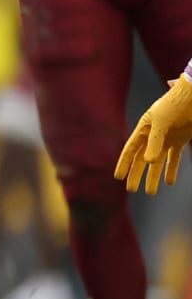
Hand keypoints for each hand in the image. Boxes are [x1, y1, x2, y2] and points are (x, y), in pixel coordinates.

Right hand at [116, 74, 191, 194]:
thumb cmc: (175, 105)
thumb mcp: (162, 122)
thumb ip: (156, 143)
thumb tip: (149, 162)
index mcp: (144, 129)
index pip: (131, 150)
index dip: (124, 163)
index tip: (118, 177)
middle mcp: (153, 135)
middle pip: (142, 159)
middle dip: (137, 175)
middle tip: (131, 190)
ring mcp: (167, 138)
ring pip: (158, 162)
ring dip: (154, 177)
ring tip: (151, 192)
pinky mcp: (180, 140)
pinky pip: (174, 158)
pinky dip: (172, 170)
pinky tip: (169, 182)